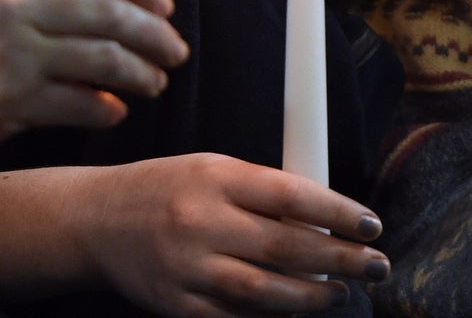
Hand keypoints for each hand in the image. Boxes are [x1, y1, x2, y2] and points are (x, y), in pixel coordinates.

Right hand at [0, 0, 190, 162]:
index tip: (164, 3)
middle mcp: (12, 1)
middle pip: (110, 11)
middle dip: (155, 33)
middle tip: (175, 51)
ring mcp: (12, 50)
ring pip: (105, 58)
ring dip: (142, 73)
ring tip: (156, 82)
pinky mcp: (13, 98)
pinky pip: (85, 103)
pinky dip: (109, 109)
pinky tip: (115, 110)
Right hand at [71, 154, 387, 316]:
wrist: (94, 221)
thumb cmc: (164, 189)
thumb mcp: (209, 169)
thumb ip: (260, 191)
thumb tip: (325, 220)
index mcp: (213, 176)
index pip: (289, 194)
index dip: (337, 212)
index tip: (371, 225)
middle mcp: (199, 221)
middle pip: (285, 248)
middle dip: (341, 261)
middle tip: (376, 267)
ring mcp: (186, 267)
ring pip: (265, 292)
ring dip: (312, 298)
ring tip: (340, 294)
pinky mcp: (176, 305)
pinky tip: (295, 313)